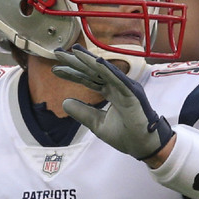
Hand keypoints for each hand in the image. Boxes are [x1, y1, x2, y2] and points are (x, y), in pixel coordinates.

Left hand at [52, 45, 173, 159]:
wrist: (143, 146)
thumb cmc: (125, 135)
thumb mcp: (97, 124)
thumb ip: (82, 112)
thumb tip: (64, 102)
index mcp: (110, 92)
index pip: (88, 79)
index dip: (72, 73)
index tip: (55, 69)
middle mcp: (117, 86)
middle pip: (93, 71)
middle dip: (76, 61)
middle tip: (57, 52)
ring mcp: (125, 88)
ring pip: (104, 71)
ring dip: (89, 60)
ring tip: (74, 51)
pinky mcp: (132, 93)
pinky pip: (118, 80)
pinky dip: (108, 70)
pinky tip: (96, 62)